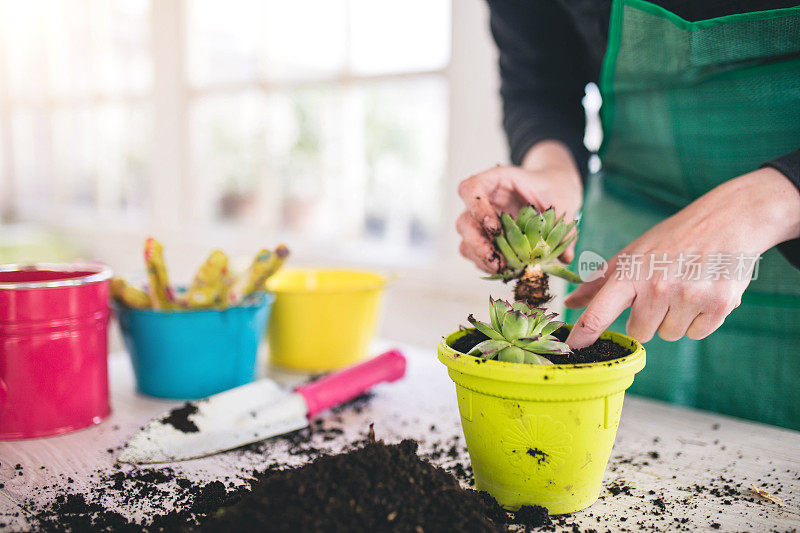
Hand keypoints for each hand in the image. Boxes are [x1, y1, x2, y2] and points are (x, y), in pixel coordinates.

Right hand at [457, 141, 582, 272]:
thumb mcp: (563, 197)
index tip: (494, 227)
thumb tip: (565, 258)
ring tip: (503, 269)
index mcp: (496, 182)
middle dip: (478, 244)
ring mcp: (482, 222)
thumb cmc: (554, 187)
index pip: (470, 189)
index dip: (475, 208)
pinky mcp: (487, 240)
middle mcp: (483, 202)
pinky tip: (507, 270)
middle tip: (497, 260)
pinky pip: (477, 255)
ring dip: (481, 258)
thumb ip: (563, 224)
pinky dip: (488, 265)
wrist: (554, 192)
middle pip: (464, 222)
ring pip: (466, 242)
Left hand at [565, 167, 799, 348]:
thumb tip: (570, 303)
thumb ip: (600, 282)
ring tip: (686, 287)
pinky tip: (703, 292)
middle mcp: (657, 287)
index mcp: (631, 274)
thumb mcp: (632, 253)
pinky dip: (699, 320)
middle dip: (648, 318)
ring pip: (668, 335)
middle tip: (662, 290)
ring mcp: (688, 297)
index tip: (572, 347)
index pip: (600, 312)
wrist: (727, 221)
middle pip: (639, 333)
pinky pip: (695, 334)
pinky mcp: (717, 306)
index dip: (583, 333)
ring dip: (675, 318)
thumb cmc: (672, 239)